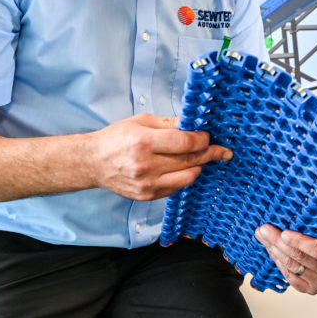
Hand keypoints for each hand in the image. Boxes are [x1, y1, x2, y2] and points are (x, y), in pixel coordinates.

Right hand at [92, 113, 232, 199]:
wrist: (93, 163)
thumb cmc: (116, 139)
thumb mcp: (141, 121)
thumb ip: (169, 123)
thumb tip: (193, 123)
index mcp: (143, 142)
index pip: (185, 142)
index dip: (203, 139)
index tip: (208, 136)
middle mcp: (145, 165)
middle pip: (190, 161)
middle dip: (210, 154)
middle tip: (223, 151)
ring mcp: (147, 184)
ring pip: (187, 177)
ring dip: (199, 167)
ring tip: (204, 159)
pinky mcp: (147, 196)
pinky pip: (176, 187)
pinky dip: (185, 177)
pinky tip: (187, 168)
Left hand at [254, 225, 316, 293]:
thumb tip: (304, 195)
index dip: (298, 242)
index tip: (283, 233)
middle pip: (300, 257)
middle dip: (277, 242)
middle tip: (264, 230)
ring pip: (292, 266)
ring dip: (274, 251)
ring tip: (263, 237)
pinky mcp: (313, 288)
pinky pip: (291, 278)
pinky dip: (279, 265)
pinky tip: (273, 252)